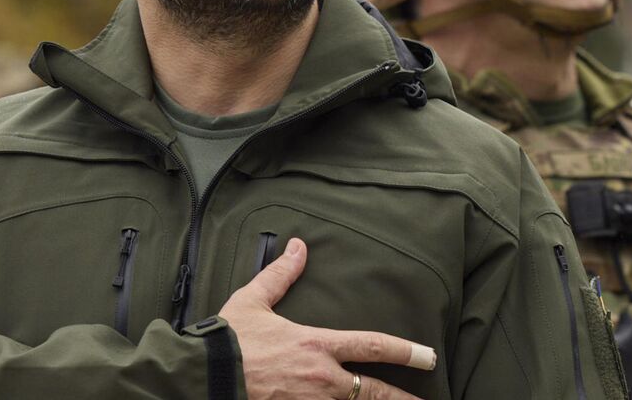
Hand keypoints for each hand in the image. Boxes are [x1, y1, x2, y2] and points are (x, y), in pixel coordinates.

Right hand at [219, 238, 434, 399]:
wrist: (204, 377)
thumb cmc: (228, 340)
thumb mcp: (254, 300)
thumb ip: (280, 275)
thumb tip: (298, 247)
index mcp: (315, 345)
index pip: (371, 345)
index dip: (404, 350)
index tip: (427, 356)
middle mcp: (321, 378)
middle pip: (376, 392)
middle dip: (403, 397)